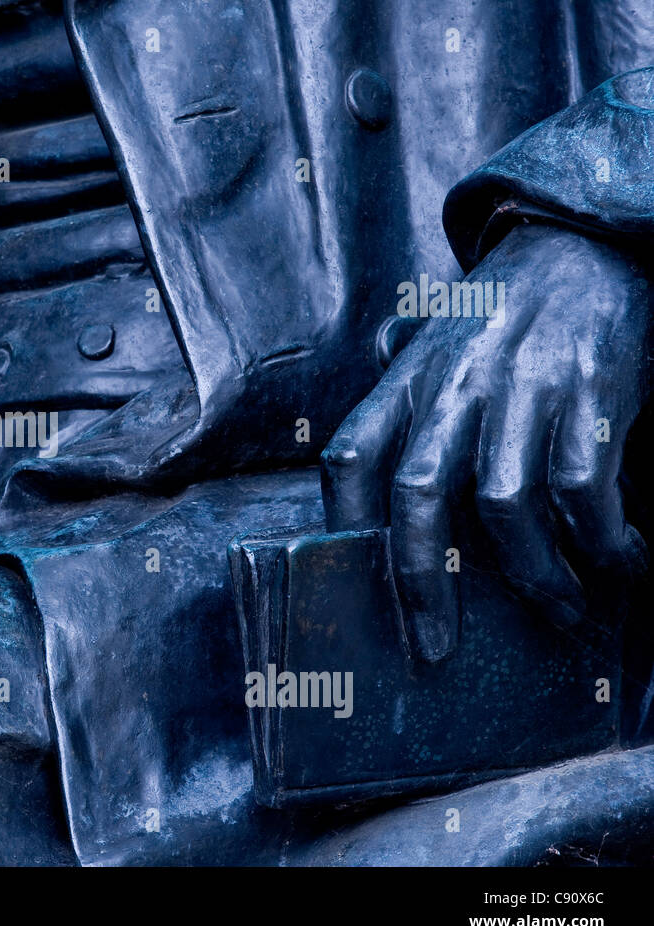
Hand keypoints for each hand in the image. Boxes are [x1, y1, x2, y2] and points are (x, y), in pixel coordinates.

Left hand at [322, 224, 650, 660]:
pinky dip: (602, 539)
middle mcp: (452, 385)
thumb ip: (396, 402)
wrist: (586, 244)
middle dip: (420, 583)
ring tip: (562, 611)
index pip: (349, 458)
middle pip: (415, 494)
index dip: (340, 527)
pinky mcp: (588, 391)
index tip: (346, 588)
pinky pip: (582, 487)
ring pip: (503, 505)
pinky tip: (620, 561)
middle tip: (435, 646)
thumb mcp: (432, 346)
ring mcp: (520, 387)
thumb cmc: (502, 314)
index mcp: (406, 381)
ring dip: (532, 576)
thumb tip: (357, 472)